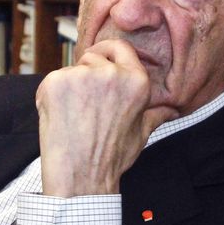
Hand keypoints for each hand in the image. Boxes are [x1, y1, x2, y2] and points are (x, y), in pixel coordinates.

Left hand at [35, 39, 177, 196]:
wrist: (81, 177)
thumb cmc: (110, 157)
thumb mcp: (141, 133)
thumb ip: (156, 114)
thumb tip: (172, 110)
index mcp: (136, 81)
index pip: (120, 47)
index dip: (108, 51)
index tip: (99, 58)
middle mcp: (111, 73)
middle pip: (92, 57)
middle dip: (86, 73)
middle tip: (85, 104)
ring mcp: (81, 76)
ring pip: (71, 70)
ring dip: (69, 86)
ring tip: (74, 116)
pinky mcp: (56, 82)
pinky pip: (52, 80)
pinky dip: (51, 95)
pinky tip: (59, 117)